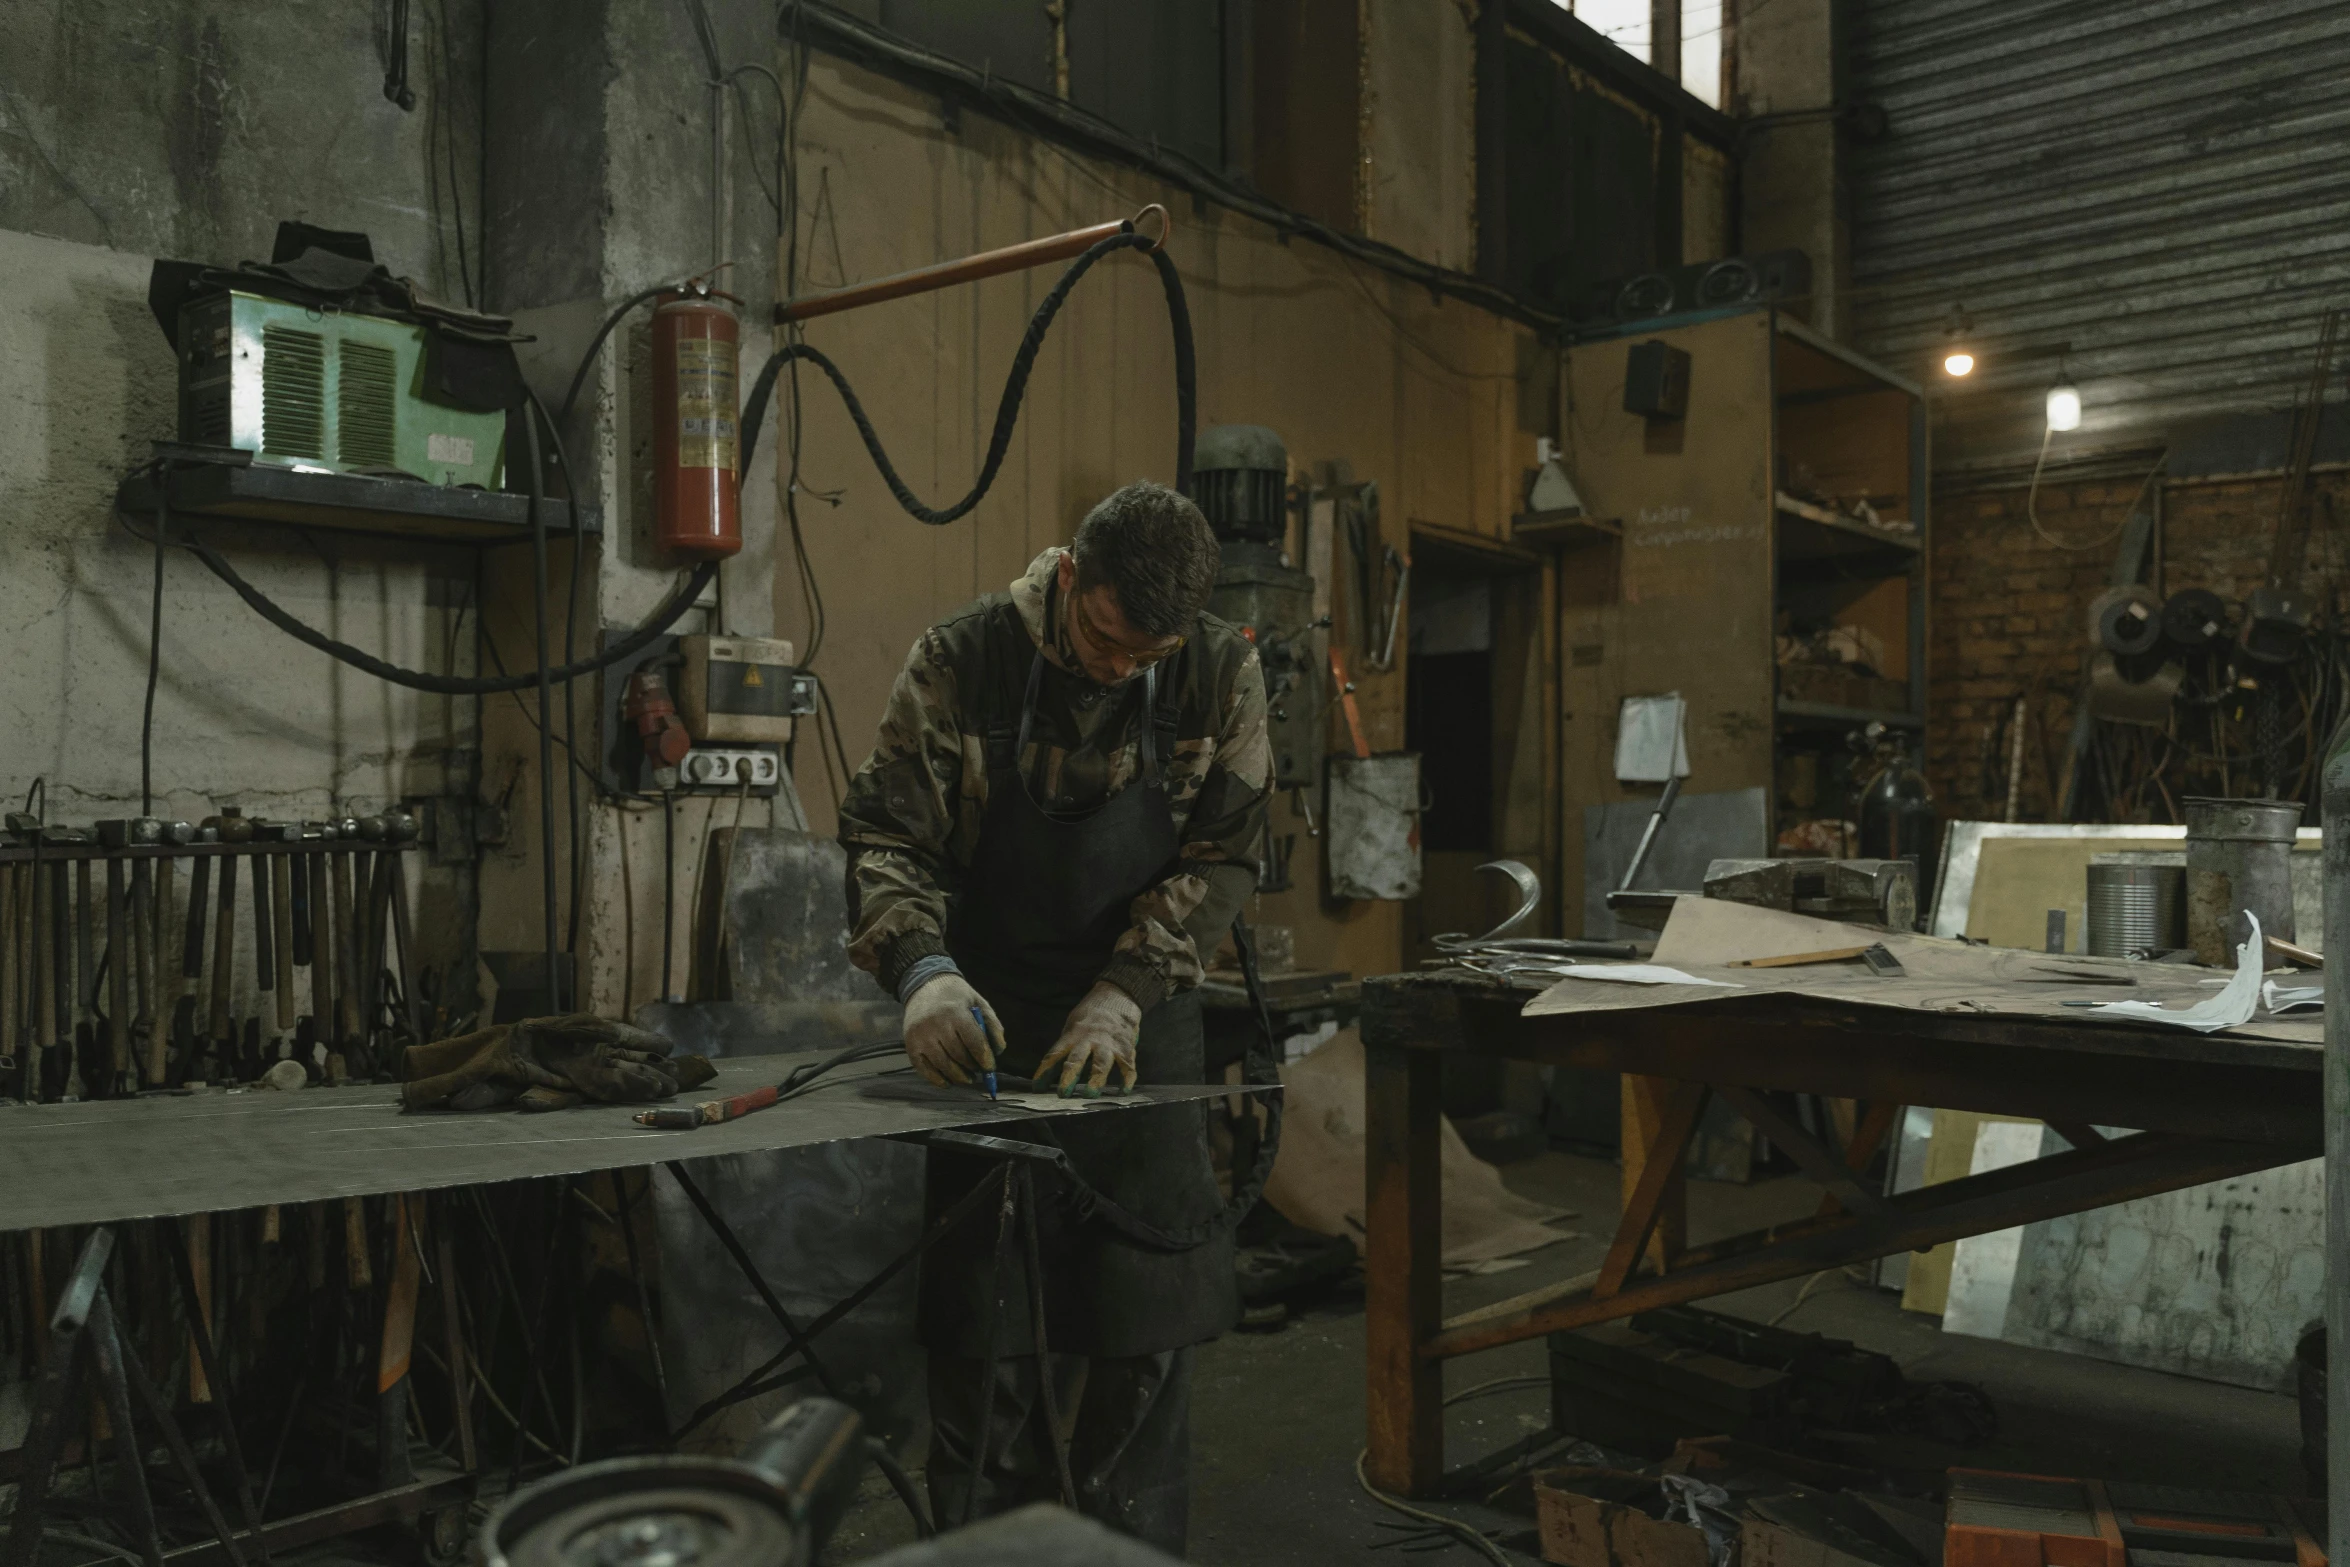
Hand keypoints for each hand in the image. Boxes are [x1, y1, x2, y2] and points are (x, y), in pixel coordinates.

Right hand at [902, 973, 1000, 1087]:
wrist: (924, 984)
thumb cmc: (955, 995)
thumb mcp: (978, 1002)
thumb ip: (992, 1024)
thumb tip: (999, 1051)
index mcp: (955, 1012)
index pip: (974, 1042)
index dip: (985, 1059)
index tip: (990, 1067)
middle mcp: (936, 1025)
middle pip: (959, 1056)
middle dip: (972, 1067)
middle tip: (979, 1071)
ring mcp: (920, 1036)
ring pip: (943, 1065)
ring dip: (958, 1077)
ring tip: (968, 1078)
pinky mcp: (910, 1045)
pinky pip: (924, 1070)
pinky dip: (937, 1079)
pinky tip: (948, 1082)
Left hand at [1037, 981, 1140, 1095]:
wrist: (1117, 995)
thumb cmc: (1091, 1013)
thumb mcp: (1073, 1023)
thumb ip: (1067, 1044)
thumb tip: (1052, 1067)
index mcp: (1073, 1034)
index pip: (1055, 1054)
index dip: (1045, 1071)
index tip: (1037, 1087)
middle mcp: (1090, 1039)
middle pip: (1077, 1059)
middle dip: (1069, 1077)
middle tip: (1062, 1094)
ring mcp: (1109, 1044)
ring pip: (1102, 1064)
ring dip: (1096, 1080)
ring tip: (1091, 1094)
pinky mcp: (1126, 1048)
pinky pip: (1127, 1066)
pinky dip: (1127, 1079)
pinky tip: (1123, 1091)